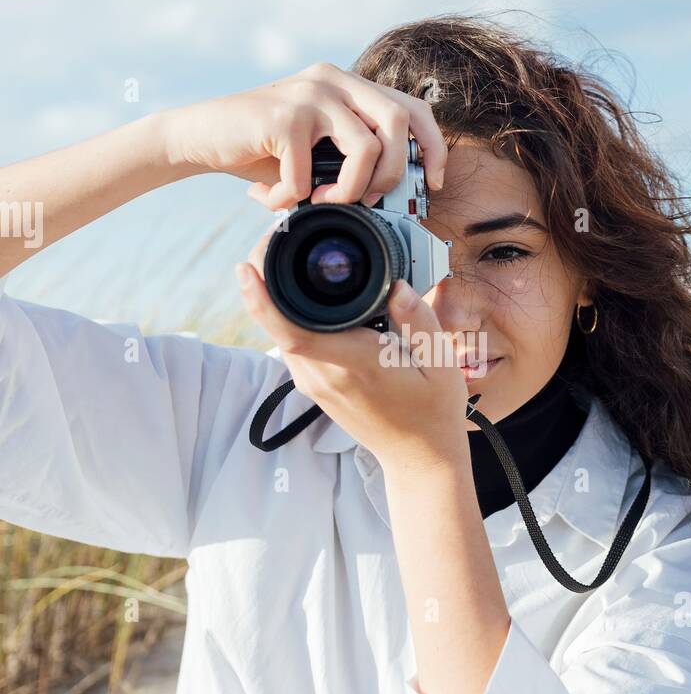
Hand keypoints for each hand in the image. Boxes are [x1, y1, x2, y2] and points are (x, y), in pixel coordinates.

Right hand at [158, 61, 447, 206]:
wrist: (201, 136)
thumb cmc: (263, 150)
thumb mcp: (318, 148)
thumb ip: (353, 154)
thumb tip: (398, 194)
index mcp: (348, 84)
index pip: (413, 107)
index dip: (434, 146)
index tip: (432, 183)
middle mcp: (333, 79)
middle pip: (399, 121)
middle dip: (395, 172)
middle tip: (369, 200)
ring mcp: (310, 93)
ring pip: (366, 148)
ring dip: (349, 191)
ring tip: (318, 201)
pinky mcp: (284, 116)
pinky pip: (309, 174)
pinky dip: (291, 198)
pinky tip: (272, 198)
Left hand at [235, 242, 470, 473]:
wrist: (419, 458)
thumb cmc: (433, 410)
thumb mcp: (441, 363)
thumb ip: (419, 321)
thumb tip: (398, 286)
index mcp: (355, 364)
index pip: (294, 332)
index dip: (262, 300)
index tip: (246, 268)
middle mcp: (325, 376)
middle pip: (275, 325)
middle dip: (261, 280)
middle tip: (273, 236)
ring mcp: (314, 384)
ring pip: (278, 333)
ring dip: (270, 296)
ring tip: (283, 252)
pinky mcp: (313, 386)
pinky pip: (289, 343)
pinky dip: (283, 314)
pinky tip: (295, 290)